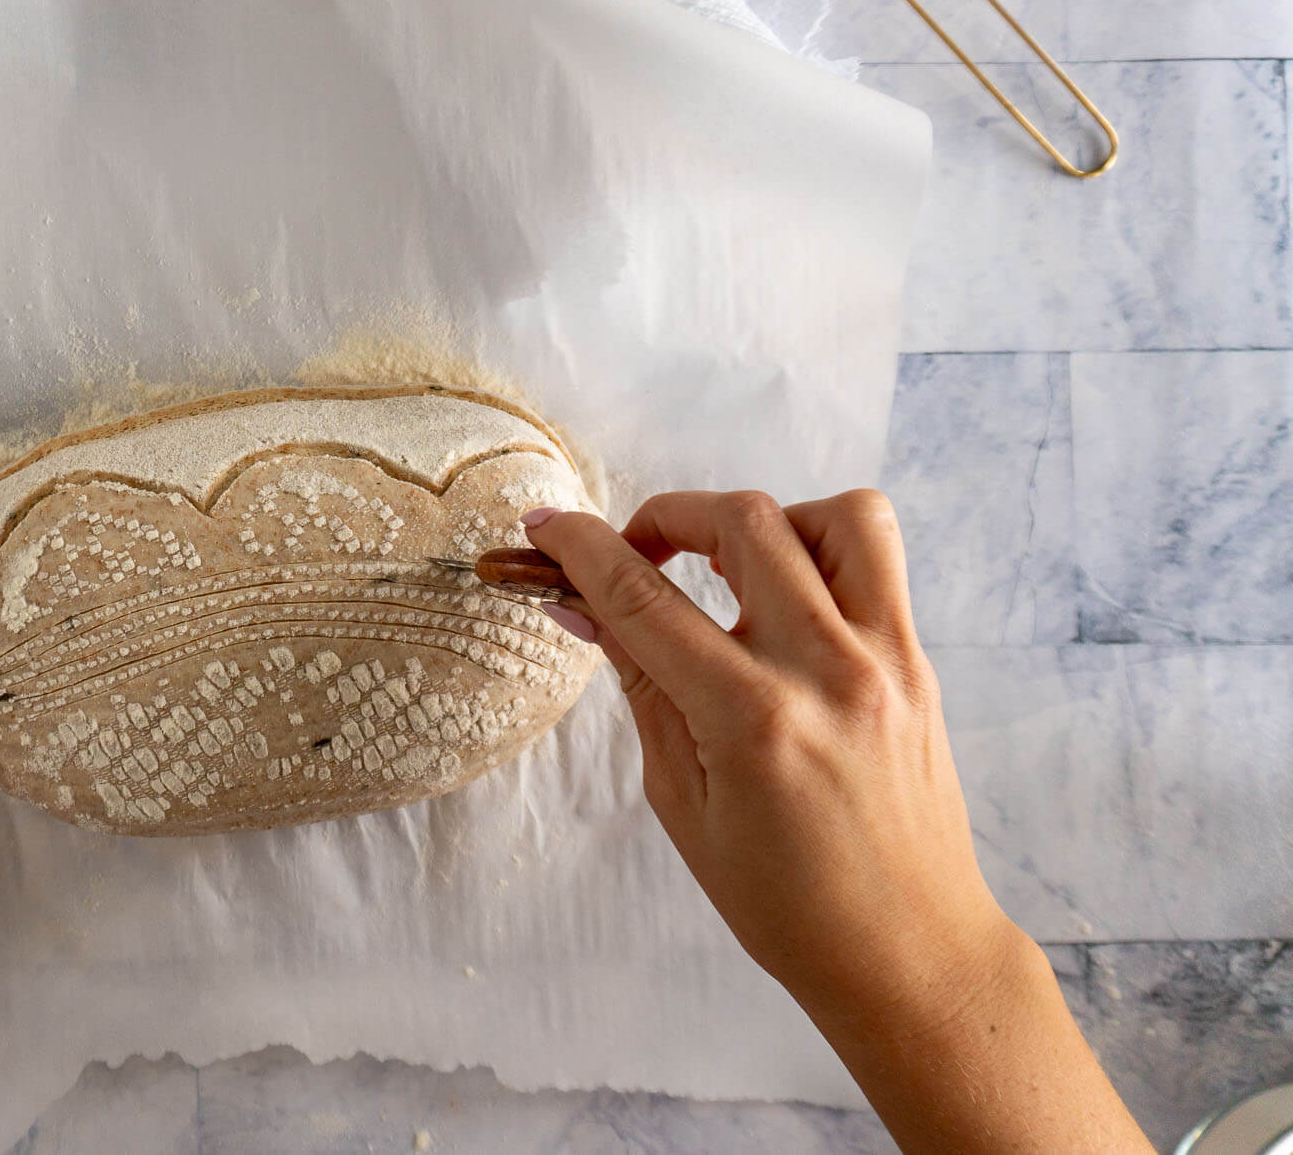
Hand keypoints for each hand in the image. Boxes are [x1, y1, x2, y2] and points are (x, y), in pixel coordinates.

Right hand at [524, 492, 1149, 1153]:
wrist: (909, 952)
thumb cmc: (787, 904)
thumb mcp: (683, 803)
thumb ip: (642, 687)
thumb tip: (584, 609)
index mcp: (754, 722)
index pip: (647, 600)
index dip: (583, 549)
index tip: (546, 527)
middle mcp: (829, 674)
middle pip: (742, 523)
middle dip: (667, 515)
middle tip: (634, 553)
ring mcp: (888, 662)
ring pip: (836, 516)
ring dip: (766, 520)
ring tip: (727, 565)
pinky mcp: (919, 664)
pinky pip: (877, 561)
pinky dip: (821, 550)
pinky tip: (783, 602)